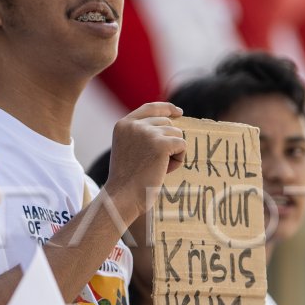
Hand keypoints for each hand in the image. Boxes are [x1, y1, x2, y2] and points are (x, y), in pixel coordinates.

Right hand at [104, 102, 185, 221]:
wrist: (123, 196)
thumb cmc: (127, 180)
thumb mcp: (127, 149)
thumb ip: (140, 135)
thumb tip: (169, 125)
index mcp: (123, 124)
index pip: (150, 107)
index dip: (167, 108)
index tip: (178, 113)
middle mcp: (134, 125)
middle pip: (167, 122)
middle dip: (168, 142)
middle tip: (156, 163)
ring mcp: (147, 133)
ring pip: (177, 134)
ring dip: (173, 152)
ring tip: (157, 168)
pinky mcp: (161, 143)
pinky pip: (182, 145)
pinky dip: (178, 160)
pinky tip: (164, 170)